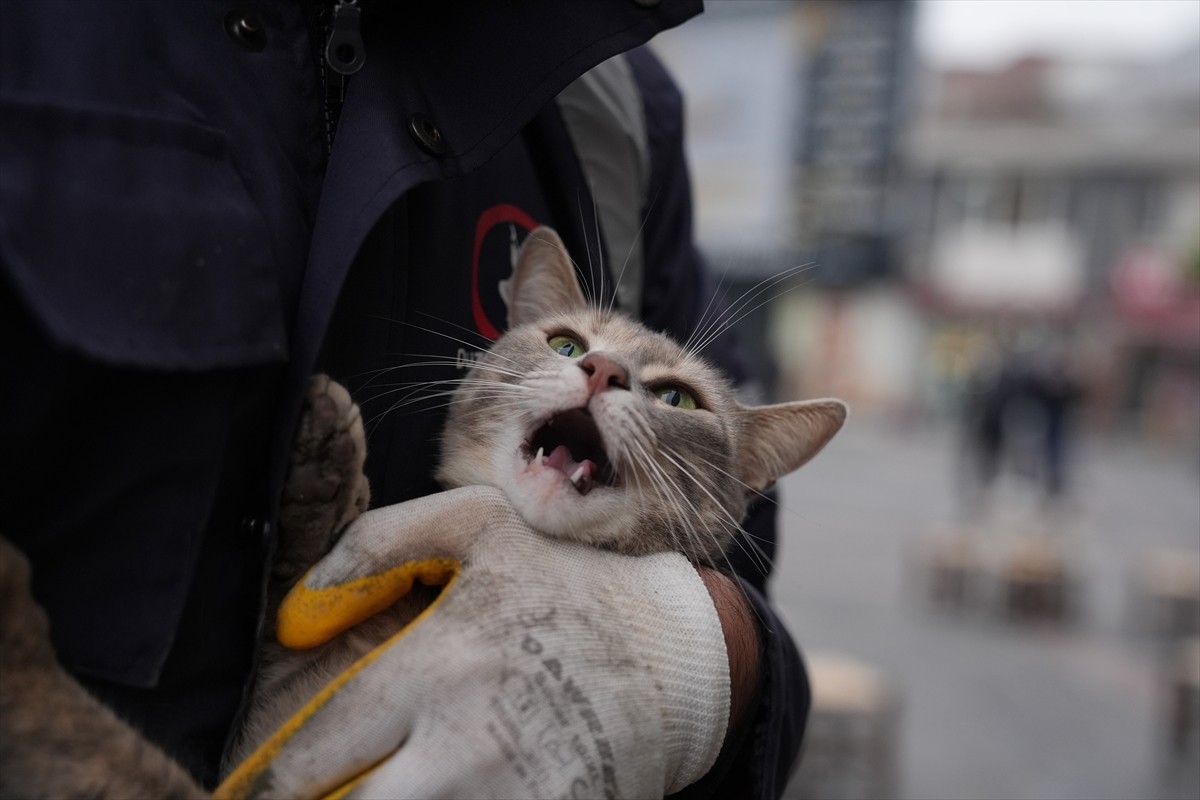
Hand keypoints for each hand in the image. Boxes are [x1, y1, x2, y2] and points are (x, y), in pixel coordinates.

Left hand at [218, 486, 729, 799]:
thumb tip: (294, 618)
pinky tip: (445, 793)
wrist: (678, 653)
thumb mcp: (477, 527)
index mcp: (437, 667)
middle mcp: (464, 746)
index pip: (314, 754)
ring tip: (389, 783)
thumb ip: (374, 547)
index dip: (276, 778)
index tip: (275, 782)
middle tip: (322, 788)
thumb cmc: (567, 585)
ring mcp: (508, 796)